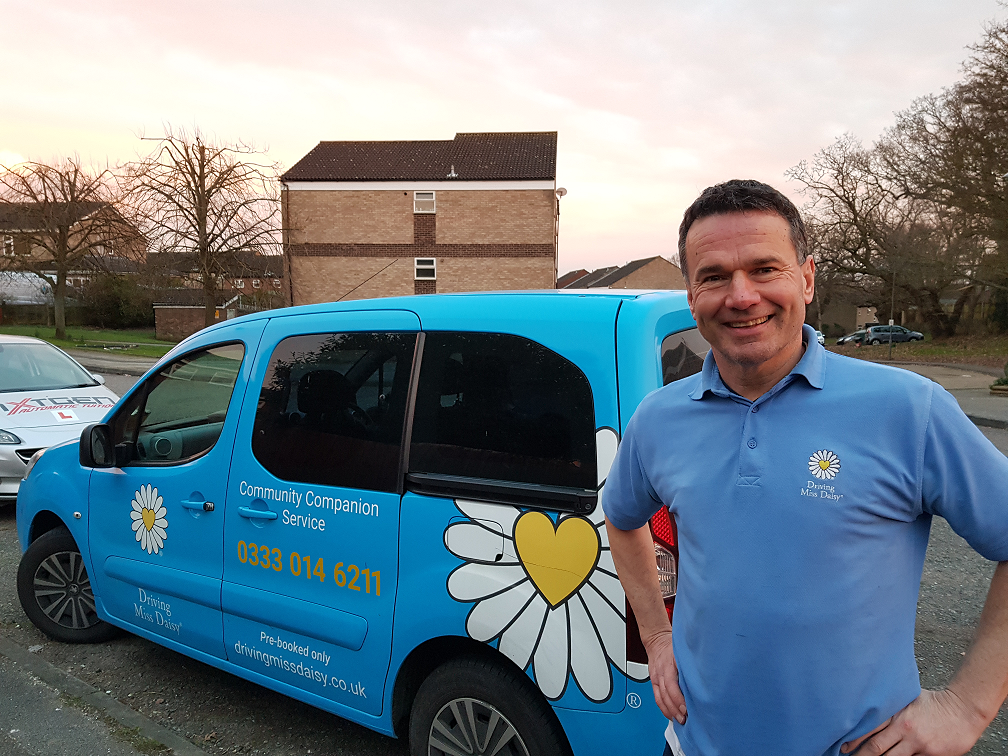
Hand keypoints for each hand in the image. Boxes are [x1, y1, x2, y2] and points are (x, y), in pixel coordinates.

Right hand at [643, 630, 686, 724]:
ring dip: (670, 711)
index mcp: (671, 663)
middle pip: (667, 693)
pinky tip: (671, 716)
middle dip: (676, 708)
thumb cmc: (672, 647)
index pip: (672, 684)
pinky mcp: (654, 682)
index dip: (679, 697)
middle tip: (686, 718)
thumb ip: (692, 663)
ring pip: (661, 697)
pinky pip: (657, 698)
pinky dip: (663, 708)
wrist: (657, 641)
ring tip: (680, 720)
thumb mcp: (683, 651)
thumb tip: (707, 675)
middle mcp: (663, 671)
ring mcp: (657, 677)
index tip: (688, 707)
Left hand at [841, 689, 985, 755]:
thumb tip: (871, 708)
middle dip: (860, 755)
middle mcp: (903, 729)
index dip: (853, 739)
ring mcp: (917, 743)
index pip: (868, 728)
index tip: (842, 745)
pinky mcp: (929, 754)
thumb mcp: (908, 698)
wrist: (964, 711)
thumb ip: (892, 706)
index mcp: (896, 713)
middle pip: (875, 747)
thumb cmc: (936, 703)